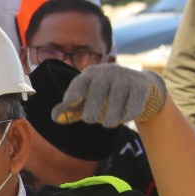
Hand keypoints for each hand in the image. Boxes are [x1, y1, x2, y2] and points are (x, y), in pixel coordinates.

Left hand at [52, 64, 167, 127]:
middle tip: (90, 120)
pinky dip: (130, 112)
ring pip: (117, 98)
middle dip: (93, 108)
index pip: (80, 82)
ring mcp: (125, 77)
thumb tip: (54, 118)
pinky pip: (135, 101)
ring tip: (109, 123)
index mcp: (90, 74)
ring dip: (112, 115)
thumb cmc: (107, 95)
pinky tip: (127, 118)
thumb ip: (71, 109)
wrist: (141, 86)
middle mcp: (107, 72)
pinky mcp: (141, 85)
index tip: (69, 103)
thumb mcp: (87, 100)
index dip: (74, 91)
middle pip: (98, 90)